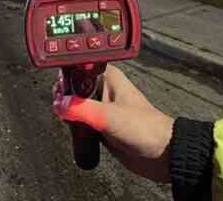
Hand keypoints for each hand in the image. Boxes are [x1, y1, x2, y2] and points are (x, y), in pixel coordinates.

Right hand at [52, 64, 173, 182]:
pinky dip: (73, 123)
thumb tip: (60, 104)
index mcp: (107, 75)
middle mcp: (102, 88)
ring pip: (73, 103)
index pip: (77, 67)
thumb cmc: (147, 129)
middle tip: (62, 106)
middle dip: (63, 96)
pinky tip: (73, 128)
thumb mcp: (110, 116)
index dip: (65, 77)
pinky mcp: (99, 123)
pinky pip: (78, 119)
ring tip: (67, 118)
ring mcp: (100, 106)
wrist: (162, 155)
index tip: (59, 91)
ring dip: (68, 111)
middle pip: (71, 85)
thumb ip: (82, 109)